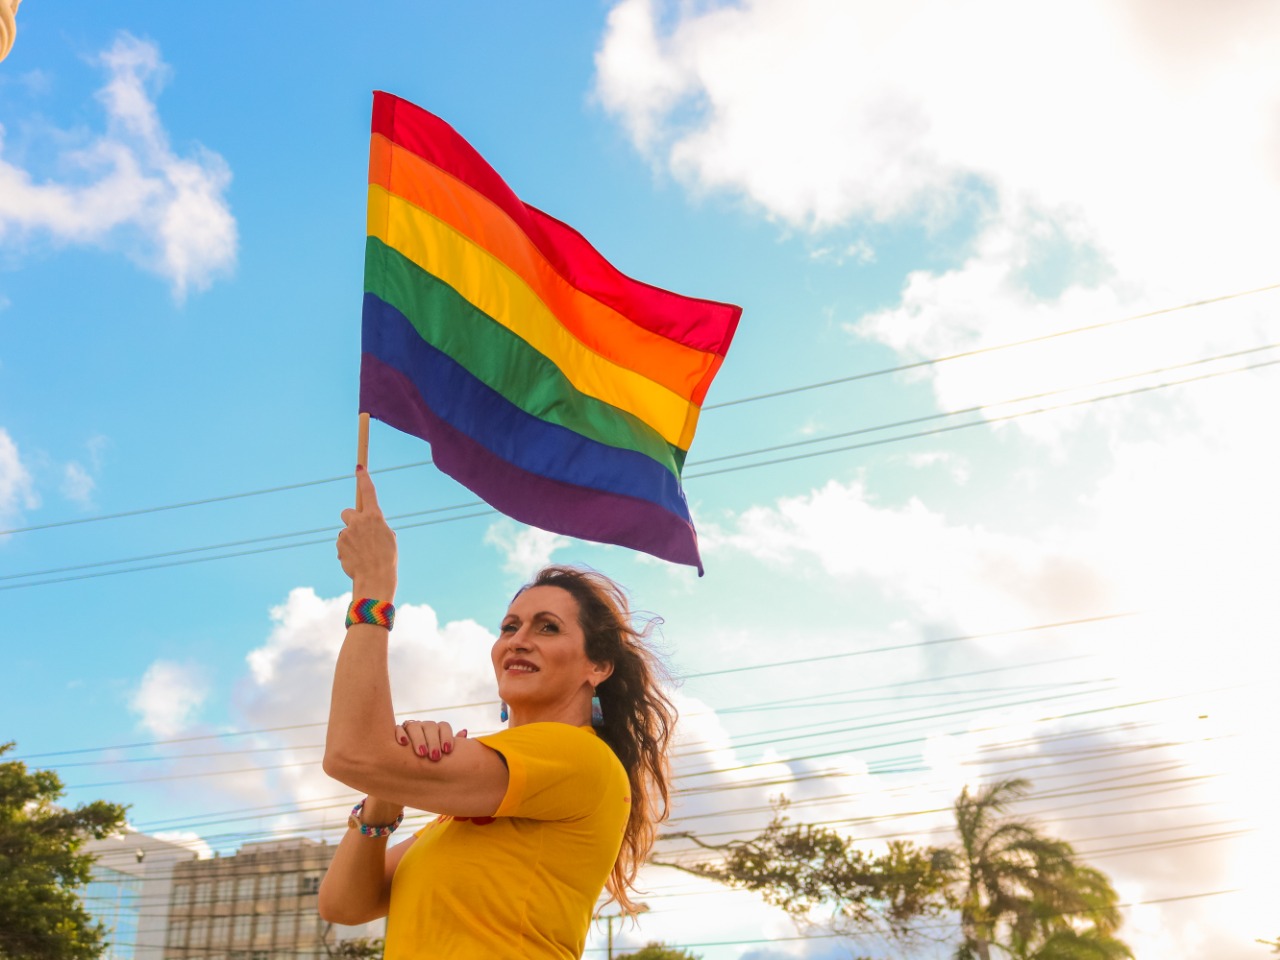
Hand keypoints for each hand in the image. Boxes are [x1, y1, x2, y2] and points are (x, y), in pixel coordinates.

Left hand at [338, 466, 396, 599]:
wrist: (375, 578)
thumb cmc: (386, 559)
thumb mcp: (388, 538)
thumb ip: (378, 526)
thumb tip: (368, 525)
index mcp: (375, 517)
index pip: (368, 491)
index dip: (363, 478)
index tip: (359, 468)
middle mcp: (359, 521)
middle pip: (347, 512)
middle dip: (350, 520)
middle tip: (357, 533)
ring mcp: (347, 532)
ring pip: (344, 531)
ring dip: (350, 539)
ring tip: (361, 554)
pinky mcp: (339, 544)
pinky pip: (341, 544)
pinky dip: (346, 550)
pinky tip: (355, 560)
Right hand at [396, 720, 467, 761]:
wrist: (411, 764)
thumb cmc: (433, 758)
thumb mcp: (443, 753)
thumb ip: (455, 744)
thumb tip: (464, 731)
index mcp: (437, 729)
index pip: (444, 726)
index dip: (446, 737)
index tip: (447, 750)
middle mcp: (424, 726)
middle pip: (430, 726)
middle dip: (433, 741)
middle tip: (435, 757)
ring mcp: (410, 728)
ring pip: (414, 726)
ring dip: (418, 739)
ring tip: (422, 753)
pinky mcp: (396, 732)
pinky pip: (398, 729)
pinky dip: (401, 734)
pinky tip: (404, 743)